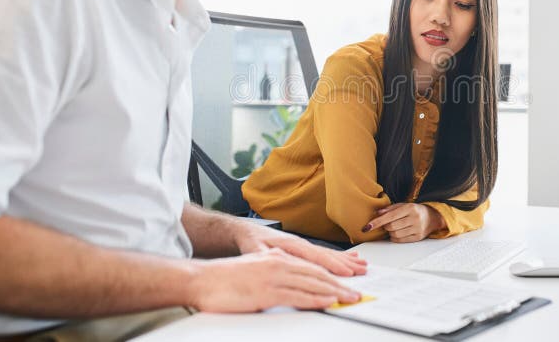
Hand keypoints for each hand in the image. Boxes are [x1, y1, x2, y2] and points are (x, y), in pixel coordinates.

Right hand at [188, 247, 360, 311]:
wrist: (201, 280)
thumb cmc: (225, 279)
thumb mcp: (256, 271)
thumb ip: (275, 275)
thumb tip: (291, 285)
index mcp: (276, 257)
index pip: (311, 263)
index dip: (332, 270)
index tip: (348, 278)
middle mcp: (278, 262)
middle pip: (316, 272)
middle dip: (339, 282)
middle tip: (357, 291)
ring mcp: (273, 276)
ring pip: (311, 282)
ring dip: (333, 291)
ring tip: (349, 298)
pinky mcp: (266, 291)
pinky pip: (297, 295)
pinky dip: (315, 298)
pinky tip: (327, 300)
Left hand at [233, 221, 366, 276]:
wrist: (247, 231)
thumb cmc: (251, 242)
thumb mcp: (254, 251)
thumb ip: (267, 257)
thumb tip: (278, 261)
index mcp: (290, 244)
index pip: (315, 256)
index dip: (331, 264)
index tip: (345, 272)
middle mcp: (301, 243)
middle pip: (327, 255)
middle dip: (346, 264)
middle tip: (362, 271)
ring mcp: (304, 245)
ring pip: (329, 253)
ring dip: (347, 260)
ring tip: (363, 265)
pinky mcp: (305, 248)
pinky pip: (326, 253)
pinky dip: (340, 257)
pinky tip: (352, 258)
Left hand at [363, 203, 445, 242]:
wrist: (431, 217)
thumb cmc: (414, 210)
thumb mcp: (403, 205)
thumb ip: (389, 209)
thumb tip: (377, 213)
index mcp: (410, 208)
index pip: (390, 216)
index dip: (377, 222)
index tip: (367, 227)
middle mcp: (415, 218)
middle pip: (391, 226)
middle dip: (385, 226)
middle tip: (387, 223)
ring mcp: (417, 228)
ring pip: (395, 234)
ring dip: (390, 232)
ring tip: (395, 227)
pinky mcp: (418, 237)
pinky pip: (400, 240)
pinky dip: (395, 237)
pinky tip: (398, 232)